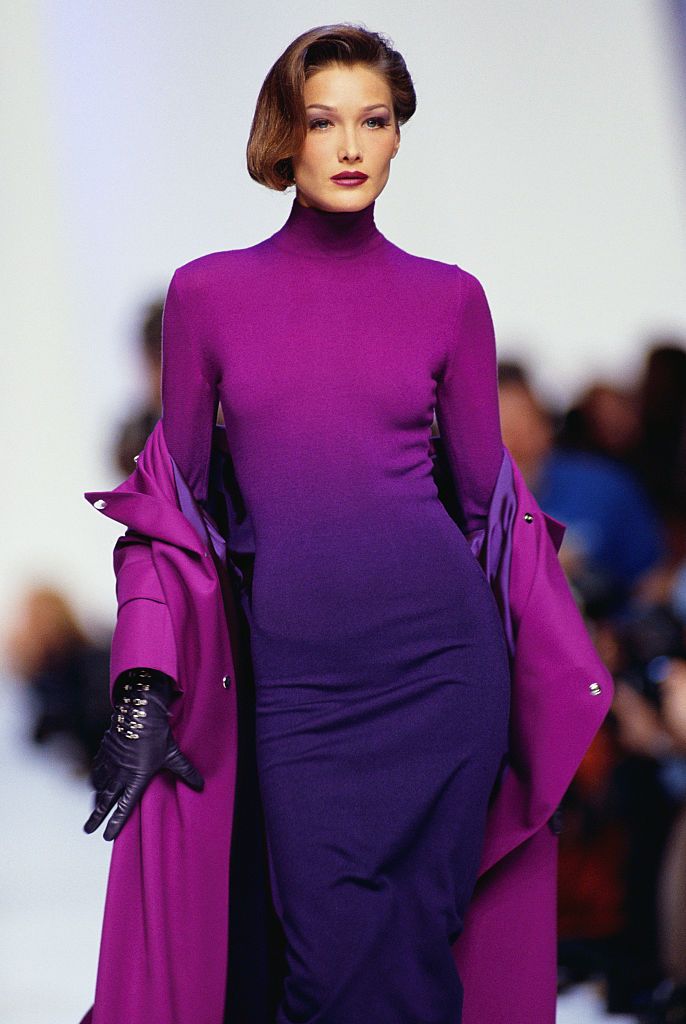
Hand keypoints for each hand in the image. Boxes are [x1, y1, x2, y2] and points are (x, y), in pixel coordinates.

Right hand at [83, 667, 203, 840]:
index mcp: (136, 779)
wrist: (139, 712)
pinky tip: (96, 781)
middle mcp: (120, 774)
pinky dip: (96, 778)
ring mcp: (110, 763)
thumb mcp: (174, 755)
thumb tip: (201, 786)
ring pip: (99, 786)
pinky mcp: (104, 751)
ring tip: (93, 806)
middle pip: (104, 801)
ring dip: (95, 797)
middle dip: (95, 817)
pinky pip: (97, 769)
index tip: (106, 836)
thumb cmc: (158, 735)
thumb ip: (186, 772)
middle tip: (87, 830)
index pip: (124, 808)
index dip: (115, 823)